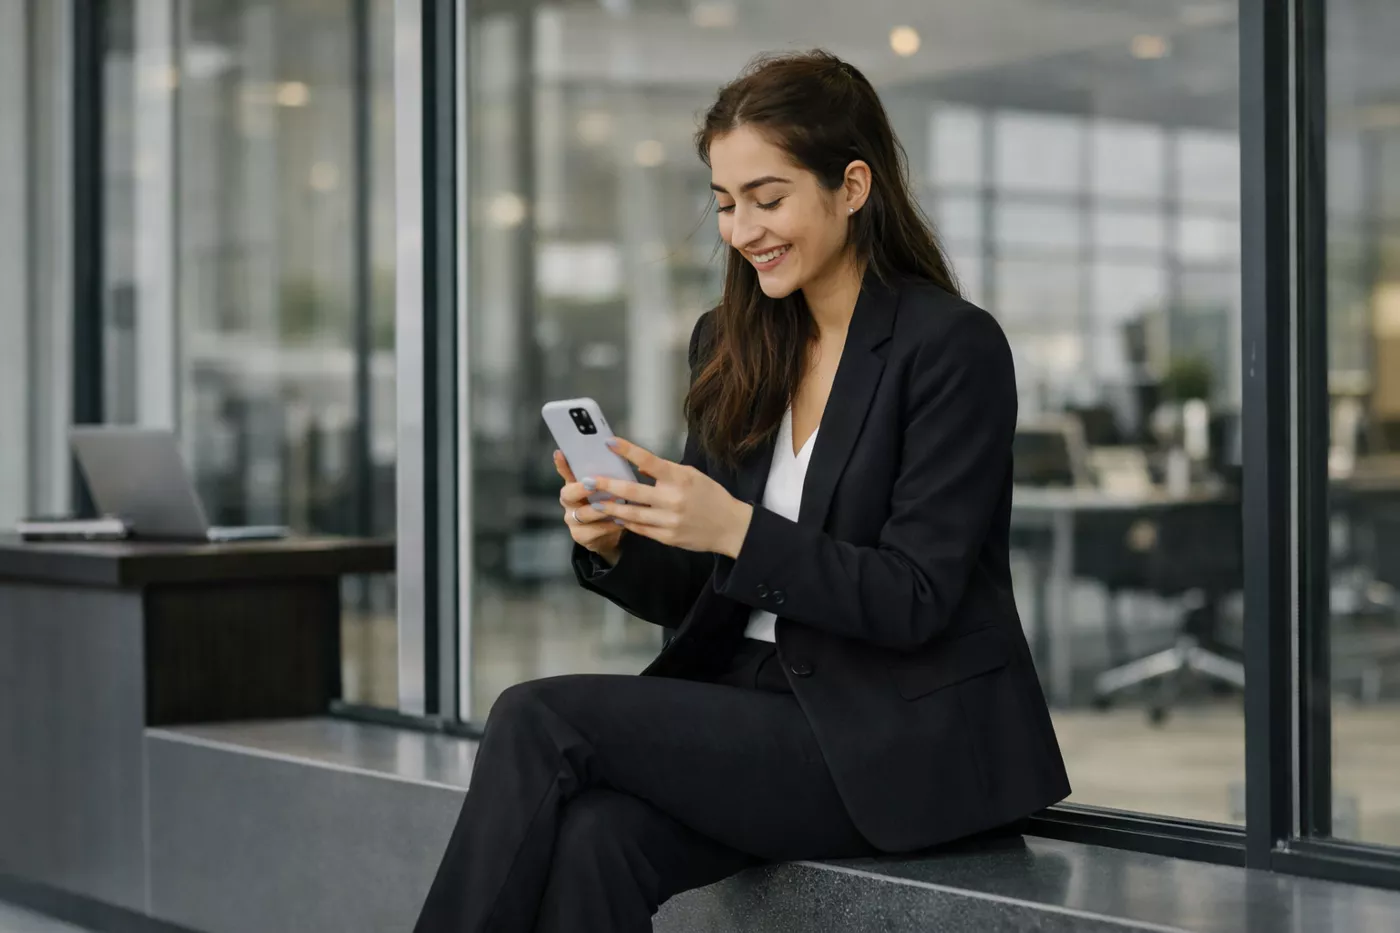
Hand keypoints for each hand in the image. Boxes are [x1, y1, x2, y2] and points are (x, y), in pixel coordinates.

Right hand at [554, 450, 623, 563]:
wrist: (609, 535)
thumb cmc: (607, 506)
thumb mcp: (607, 489)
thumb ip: (606, 474)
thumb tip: (617, 450)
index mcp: (574, 486)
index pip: (565, 472)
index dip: (562, 464)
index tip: (561, 453)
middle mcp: (569, 502)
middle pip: (567, 494)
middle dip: (581, 488)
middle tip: (593, 484)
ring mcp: (572, 520)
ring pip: (583, 514)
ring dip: (600, 508)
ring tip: (617, 502)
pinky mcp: (580, 536)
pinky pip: (595, 530)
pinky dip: (610, 525)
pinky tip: (622, 520)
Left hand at [588, 437, 753, 557]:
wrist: (730, 527)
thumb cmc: (710, 496)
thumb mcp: (692, 475)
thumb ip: (665, 471)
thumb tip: (639, 467)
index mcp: (680, 478)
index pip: (649, 460)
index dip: (627, 450)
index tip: (609, 443)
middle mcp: (673, 499)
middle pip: (632, 491)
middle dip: (606, 485)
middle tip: (586, 481)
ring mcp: (669, 520)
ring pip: (631, 514)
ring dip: (610, 508)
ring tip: (595, 502)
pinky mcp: (668, 537)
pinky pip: (641, 529)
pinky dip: (626, 523)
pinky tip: (616, 517)